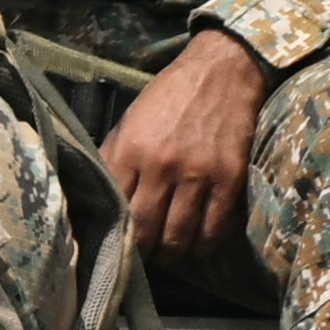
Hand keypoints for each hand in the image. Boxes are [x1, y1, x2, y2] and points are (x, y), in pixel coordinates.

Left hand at [101, 30, 268, 267]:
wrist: (220, 72)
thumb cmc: (169, 96)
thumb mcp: (130, 121)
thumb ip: (114, 158)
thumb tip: (101, 197)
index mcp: (129, 150)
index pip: (114, 208)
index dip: (114, 234)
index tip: (115, 245)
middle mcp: (160, 166)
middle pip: (145, 231)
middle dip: (142, 253)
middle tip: (143, 258)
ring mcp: (197, 175)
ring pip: (178, 237)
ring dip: (171, 254)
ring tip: (168, 255)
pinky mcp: (228, 180)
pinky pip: (214, 230)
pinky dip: (203, 246)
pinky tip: (197, 246)